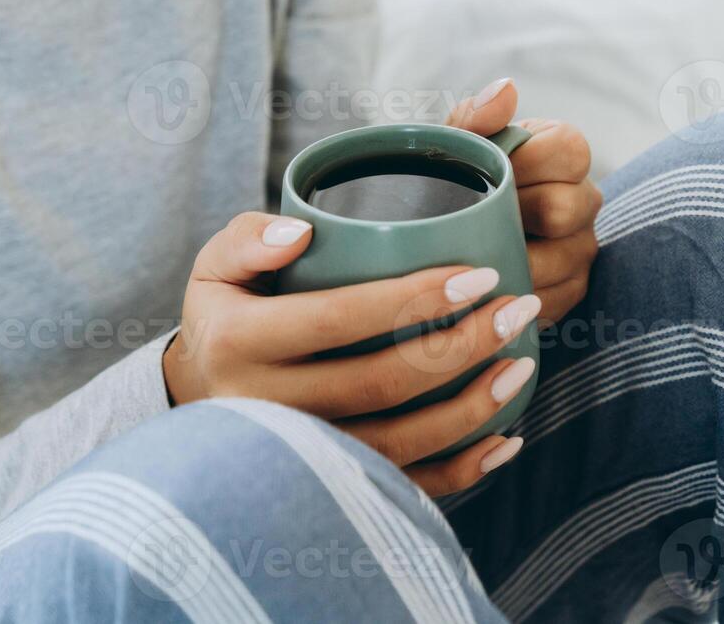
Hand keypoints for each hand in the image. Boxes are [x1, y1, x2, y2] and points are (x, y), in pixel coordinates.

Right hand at [163, 213, 538, 495]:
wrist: (201, 398)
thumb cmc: (227, 315)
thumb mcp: (215, 268)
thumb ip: (248, 240)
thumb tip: (300, 234)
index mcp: (239, 343)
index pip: (340, 318)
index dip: (415, 298)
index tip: (479, 275)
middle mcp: (265, 409)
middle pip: (379, 383)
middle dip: (461, 345)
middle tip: (517, 309)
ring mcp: (297, 458)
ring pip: (397, 442)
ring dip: (472, 408)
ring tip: (522, 364)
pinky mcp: (326, 490)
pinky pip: (401, 488)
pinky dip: (461, 471)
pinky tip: (506, 438)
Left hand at [447, 78, 600, 324]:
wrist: (440, 235)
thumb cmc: (455, 181)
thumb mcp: (456, 145)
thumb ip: (476, 117)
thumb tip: (506, 90)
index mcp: (564, 154)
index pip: (571, 149)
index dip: (526, 162)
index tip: (490, 172)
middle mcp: (583, 199)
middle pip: (566, 208)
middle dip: (514, 214)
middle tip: (473, 217)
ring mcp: (581, 248)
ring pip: (559, 260)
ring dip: (509, 259)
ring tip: (473, 254)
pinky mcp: (570, 290)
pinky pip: (550, 299)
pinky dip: (511, 295)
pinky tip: (483, 287)